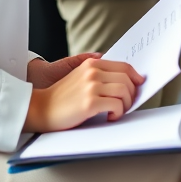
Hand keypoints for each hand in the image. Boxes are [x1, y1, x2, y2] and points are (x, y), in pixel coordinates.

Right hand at [23, 57, 144, 131]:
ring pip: (124, 91)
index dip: (135, 77)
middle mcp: (93, 72)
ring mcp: (91, 87)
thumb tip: (124, 77)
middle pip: (127, 79)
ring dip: (125, 104)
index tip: (138, 85)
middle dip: (131, 93)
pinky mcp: (89, 103)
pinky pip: (116, 105)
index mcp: (92, 64)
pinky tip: (110, 117)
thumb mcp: (80, 76)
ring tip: (117, 111)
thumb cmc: (62, 97)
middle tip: (127, 104)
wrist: (41, 109)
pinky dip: (118, 113)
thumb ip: (98, 73)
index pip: (124, 66)